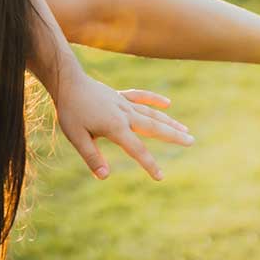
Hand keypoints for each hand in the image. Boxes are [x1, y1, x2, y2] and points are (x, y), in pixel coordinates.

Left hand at [50, 68, 194, 180]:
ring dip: (169, 122)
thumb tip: (105, 176)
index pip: (137, 149)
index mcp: (115, 127)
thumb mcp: (76, 137)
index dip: (149, 164)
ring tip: (185, 130)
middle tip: (192, 141)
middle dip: (173, 136)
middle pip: (154, 127)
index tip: (160, 176)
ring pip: (151, 113)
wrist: (67, 82)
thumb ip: (91, 157)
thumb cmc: (70, 111)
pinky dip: (154, 99)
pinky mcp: (119, 96)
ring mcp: (123, 104)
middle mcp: (124, 114)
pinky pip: (140, 97)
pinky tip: (167, 103)